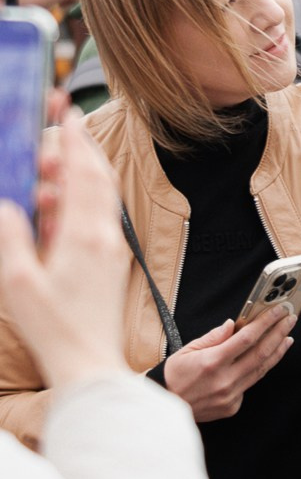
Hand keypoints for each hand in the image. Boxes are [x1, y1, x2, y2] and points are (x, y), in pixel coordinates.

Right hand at [0, 101, 131, 389]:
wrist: (89, 365)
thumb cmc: (54, 329)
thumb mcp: (18, 282)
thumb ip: (11, 236)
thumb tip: (5, 204)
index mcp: (83, 235)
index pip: (82, 173)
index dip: (74, 140)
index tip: (68, 113)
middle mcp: (104, 236)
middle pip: (97, 178)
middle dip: (79, 148)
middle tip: (61, 128)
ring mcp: (112, 249)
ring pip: (101, 197)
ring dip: (81, 174)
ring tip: (53, 167)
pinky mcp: (112, 263)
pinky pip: (100, 219)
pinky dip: (83, 202)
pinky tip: (60, 209)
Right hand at [163, 308, 292, 420]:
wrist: (163, 410)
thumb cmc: (173, 377)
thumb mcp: (187, 350)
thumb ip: (213, 337)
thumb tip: (233, 324)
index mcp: (212, 362)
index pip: (247, 338)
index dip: (266, 322)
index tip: (279, 311)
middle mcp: (224, 380)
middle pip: (261, 353)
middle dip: (279, 333)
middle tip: (290, 320)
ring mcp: (230, 396)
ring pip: (261, 370)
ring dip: (277, 352)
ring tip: (286, 337)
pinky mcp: (232, 407)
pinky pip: (249, 385)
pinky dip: (258, 370)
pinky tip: (266, 358)